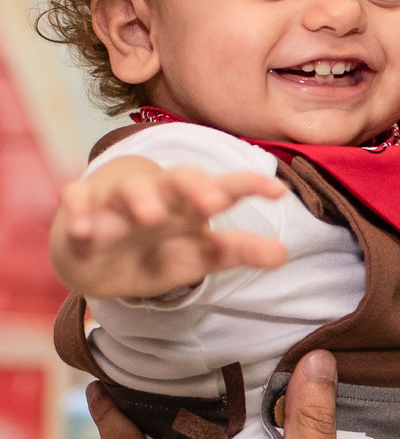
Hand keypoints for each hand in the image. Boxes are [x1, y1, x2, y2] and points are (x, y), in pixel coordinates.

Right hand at [52, 155, 287, 297]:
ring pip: (127, 189)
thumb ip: (238, 251)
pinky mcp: (81, 210)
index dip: (249, 187)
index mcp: (189, 205)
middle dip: (194, 187)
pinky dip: (78, 214)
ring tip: (151, 215)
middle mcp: (157, 195)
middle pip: (177, 181)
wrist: (97, 257)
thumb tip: (283, 254)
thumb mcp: (198, 255)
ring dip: (140, 198)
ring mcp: (116, 201)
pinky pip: (76, 202)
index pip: (222, 189)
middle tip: (214, 203)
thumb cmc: (156, 248)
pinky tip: (84, 230)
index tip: (279, 192)